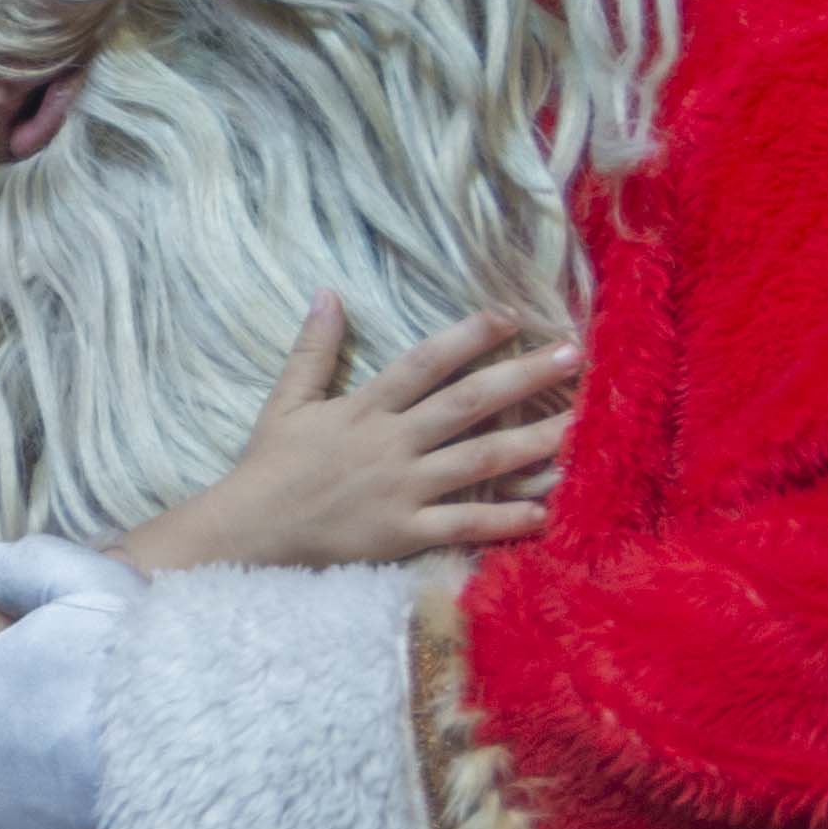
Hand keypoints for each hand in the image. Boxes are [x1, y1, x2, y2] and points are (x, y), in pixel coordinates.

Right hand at [118, 302, 572, 573]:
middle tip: (574, 354)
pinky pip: (463, 525)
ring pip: (478, 461)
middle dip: (523, 376)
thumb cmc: (269, 468)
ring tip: (580, 426)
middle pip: (467, 404)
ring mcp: (401, 491)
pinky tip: (544, 511)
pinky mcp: (403, 534)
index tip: (513, 314)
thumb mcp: (286, 402)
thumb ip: (313, 350)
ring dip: (532, 442)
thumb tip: (327, 293)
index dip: (470, 335)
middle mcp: (390, 444)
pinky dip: (503, 520)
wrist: (247, 534)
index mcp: (365, 409)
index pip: (425, 362)